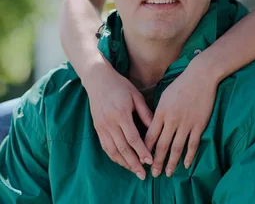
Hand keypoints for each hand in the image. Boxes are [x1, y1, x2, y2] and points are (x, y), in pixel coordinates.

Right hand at [84, 60, 153, 178]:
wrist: (98, 80)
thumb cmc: (120, 85)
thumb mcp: (136, 95)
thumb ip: (145, 113)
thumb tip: (156, 128)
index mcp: (121, 114)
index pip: (133, 138)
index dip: (142, 151)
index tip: (150, 161)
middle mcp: (110, 123)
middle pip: (123, 149)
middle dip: (134, 163)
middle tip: (143, 174)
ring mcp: (102, 127)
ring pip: (113, 151)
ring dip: (124, 163)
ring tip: (134, 171)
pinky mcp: (97, 128)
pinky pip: (105, 147)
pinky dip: (114, 157)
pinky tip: (122, 162)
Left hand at [145, 61, 217, 177]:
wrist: (200, 76)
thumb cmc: (181, 84)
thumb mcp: (165, 96)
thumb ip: (158, 112)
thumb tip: (152, 126)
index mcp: (161, 112)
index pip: (150, 136)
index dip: (145, 150)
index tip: (142, 160)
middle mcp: (172, 120)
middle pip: (162, 145)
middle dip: (156, 162)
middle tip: (153, 174)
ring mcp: (186, 124)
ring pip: (176, 148)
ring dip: (171, 162)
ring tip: (167, 173)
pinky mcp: (198, 125)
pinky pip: (192, 144)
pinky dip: (189, 156)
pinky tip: (186, 164)